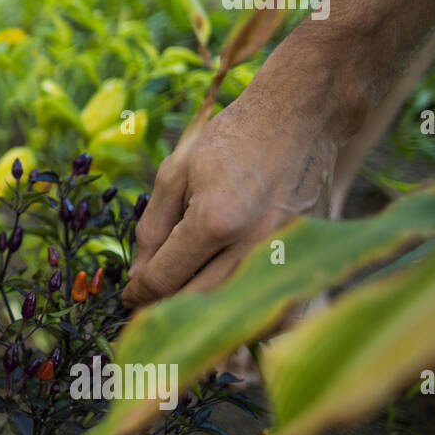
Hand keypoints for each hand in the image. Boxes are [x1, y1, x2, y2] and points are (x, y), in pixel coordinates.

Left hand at [121, 88, 337, 307]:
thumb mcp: (176, 172)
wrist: (301, 119)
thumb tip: (138, 277)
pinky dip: (244, 315)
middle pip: (195, 304)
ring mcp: (287, 257)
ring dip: (201, 314)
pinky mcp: (307, 261)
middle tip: (147, 300)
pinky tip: (225, 300)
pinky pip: (270, 311)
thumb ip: (153, 228)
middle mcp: (254, 246)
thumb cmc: (233, 139)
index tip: (127, 295)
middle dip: (163, 307)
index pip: (164, 279)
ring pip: (231, 314)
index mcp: (216, 220)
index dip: (138, 292)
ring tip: (182, 298)